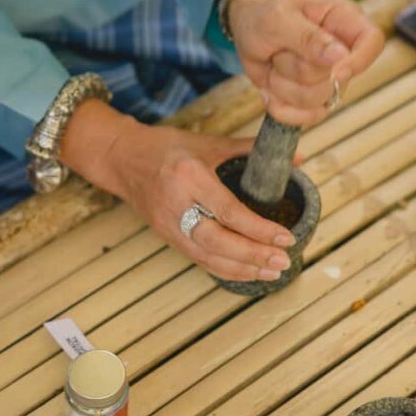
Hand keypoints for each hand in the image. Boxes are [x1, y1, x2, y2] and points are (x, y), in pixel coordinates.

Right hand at [62, 100, 295, 281]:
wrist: (120, 158)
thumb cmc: (167, 147)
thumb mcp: (208, 143)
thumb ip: (249, 150)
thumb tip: (295, 158)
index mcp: (190, 175)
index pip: (229, 211)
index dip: (259, 229)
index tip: (286, 237)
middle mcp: (177, 204)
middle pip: (218, 241)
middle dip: (254, 256)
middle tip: (284, 261)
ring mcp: (168, 224)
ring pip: (208, 256)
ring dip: (243, 269)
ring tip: (273, 272)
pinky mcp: (165, 236)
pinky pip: (199, 259)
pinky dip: (225, 270)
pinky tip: (249, 272)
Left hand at [228, 0, 383, 125]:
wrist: (247, 33)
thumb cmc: (264, 17)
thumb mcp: (278, 20)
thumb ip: (308, 38)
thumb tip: (341, 57)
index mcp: (344, 19)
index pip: (372, 42)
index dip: (358, 62)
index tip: (335, 71)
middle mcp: (343, 51)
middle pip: (335, 80)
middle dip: (296, 69)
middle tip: (278, 49)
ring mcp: (332, 79)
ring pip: (318, 101)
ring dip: (283, 85)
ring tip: (274, 63)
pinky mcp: (316, 101)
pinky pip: (306, 118)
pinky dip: (281, 106)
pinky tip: (270, 87)